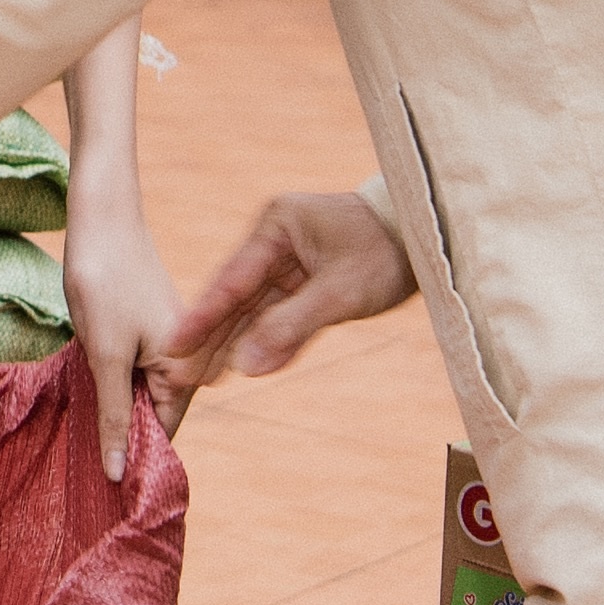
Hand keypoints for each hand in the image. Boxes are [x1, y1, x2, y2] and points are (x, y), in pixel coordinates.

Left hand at [56, 198, 183, 482]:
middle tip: (80, 454)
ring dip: (114, 407)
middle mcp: (190, 359)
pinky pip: (137, 371)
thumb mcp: (106, 355)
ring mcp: (173, 342)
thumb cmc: (104, 282)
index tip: (97, 481)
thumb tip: (118, 472)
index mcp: (188, 369)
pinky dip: (114, 383)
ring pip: (143, 393)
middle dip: (120, 432)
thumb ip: (115, 415)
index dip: (129, 456)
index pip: (162, 433)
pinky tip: (90, 387)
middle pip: (154, 415)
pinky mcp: (154, 329)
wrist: (101, 217)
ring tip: (81, 425)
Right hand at [153, 188, 416, 408]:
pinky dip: (264, 340)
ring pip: (254, 311)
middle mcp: (276, 241)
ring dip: (231, 344)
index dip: (202, 318)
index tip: (173, 346)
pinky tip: (243, 365)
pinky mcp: (307, 281)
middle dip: (209, 338)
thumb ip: (291, 327)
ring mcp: (291, 261)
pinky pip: (279, 316)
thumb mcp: (341, 291)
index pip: (231, 281)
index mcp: (277, 227)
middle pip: (236, 298)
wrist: (429, 237)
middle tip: (178, 374)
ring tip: (201, 378)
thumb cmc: (387, 251)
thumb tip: (246, 366)